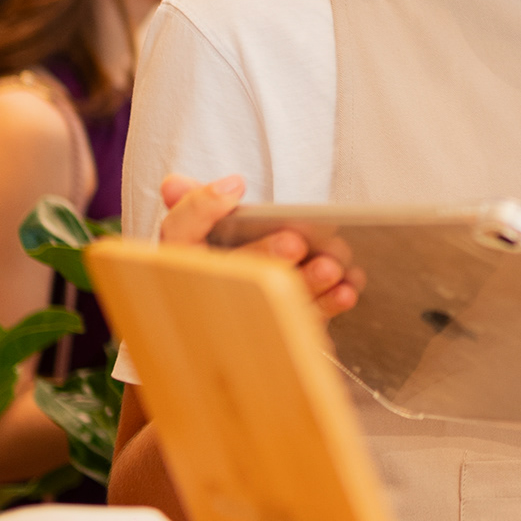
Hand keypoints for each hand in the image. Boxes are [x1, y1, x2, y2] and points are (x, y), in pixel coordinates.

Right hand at [154, 174, 359, 321]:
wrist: (233, 319)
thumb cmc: (221, 259)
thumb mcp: (202, 230)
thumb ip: (194, 205)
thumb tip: (174, 183)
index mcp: (183, 257)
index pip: (178, 230)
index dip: (202, 209)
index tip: (237, 185)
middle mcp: (206, 289)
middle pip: (232, 273)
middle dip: (264, 256)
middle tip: (295, 242)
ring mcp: (241, 317)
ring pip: (271, 304)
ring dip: (304, 284)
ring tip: (331, 267)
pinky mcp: (276, 336)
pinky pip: (299, 325)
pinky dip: (326, 307)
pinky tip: (346, 290)